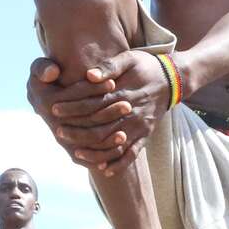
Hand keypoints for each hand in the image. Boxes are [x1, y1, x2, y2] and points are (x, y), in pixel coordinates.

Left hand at [27, 51, 175, 174]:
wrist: (173, 79)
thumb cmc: (146, 66)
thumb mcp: (129, 58)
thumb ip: (110, 67)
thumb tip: (90, 75)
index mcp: (123, 93)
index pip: (93, 103)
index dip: (73, 107)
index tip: (54, 109)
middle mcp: (131, 113)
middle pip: (100, 127)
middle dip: (78, 131)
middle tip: (58, 132)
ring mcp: (139, 126)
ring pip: (113, 145)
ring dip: (95, 151)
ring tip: (76, 153)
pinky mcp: (146, 135)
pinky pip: (132, 154)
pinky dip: (119, 164)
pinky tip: (104, 170)